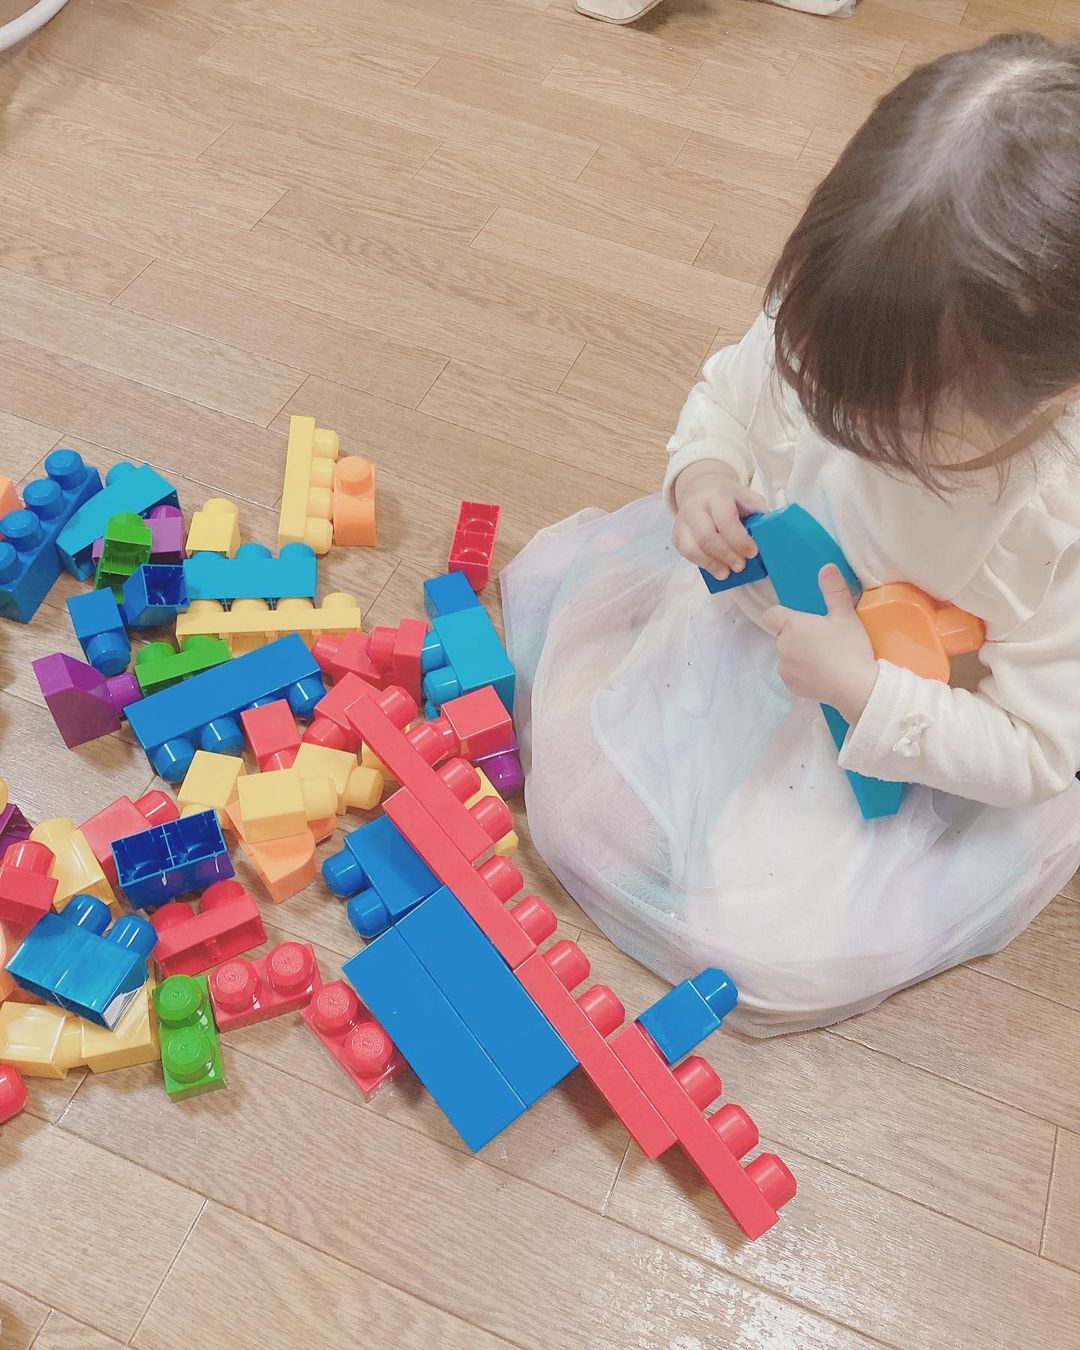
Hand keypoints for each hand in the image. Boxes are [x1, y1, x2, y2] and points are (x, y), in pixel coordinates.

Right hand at [672, 461, 765, 580]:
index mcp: (718, 495)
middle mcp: (696, 506)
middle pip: (706, 535)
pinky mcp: (676, 533)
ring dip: (710, 563)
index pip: (726, 519)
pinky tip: (714, 568)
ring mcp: (683, 520)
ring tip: (726, 574)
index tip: (752, 553)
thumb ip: (757, 511)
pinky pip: (685, 552)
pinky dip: (700, 563)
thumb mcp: (746, 497)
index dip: (739, 539)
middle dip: (725, 554)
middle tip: (740, 566)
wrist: (701, 488)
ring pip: (691, 546)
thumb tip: (768, 532)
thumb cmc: (730, 498)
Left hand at [761, 565, 878, 723]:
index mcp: (791, 625)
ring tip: (824, 657)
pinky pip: (791, 673)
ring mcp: (783, 667)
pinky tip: (821, 673)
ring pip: (786, 655)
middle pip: (781, 635)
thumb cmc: (849, 647)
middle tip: (822, 638)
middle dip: (796, 635)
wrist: (856, 687)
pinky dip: (801, 672)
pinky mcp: (789, 685)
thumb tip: (826, 567)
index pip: (771, 615)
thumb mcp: (845, 615)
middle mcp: (781, 646)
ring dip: (798, 654)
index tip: (801, 619)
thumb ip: (834, 590)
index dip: (782, 615)